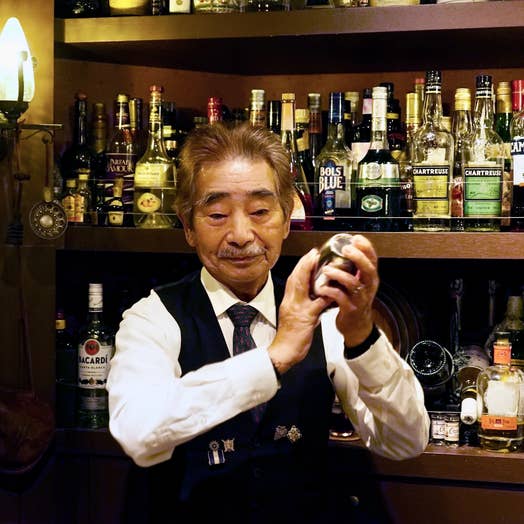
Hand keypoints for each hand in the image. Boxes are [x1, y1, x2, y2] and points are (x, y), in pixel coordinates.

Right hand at [268, 248, 329, 374]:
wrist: (283, 353)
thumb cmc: (290, 337)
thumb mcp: (294, 317)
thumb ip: (303, 305)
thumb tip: (315, 297)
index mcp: (288, 301)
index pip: (293, 279)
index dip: (301, 266)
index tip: (309, 256)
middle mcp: (290, 302)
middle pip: (296, 278)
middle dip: (305, 263)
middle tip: (314, 252)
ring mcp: (297, 309)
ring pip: (302, 285)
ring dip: (310, 272)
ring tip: (319, 262)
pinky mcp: (305, 317)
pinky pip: (316, 303)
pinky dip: (324, 294)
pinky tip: (331, 288)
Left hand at [313, 234, 378, 346]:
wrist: (356, 325)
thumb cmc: (355, 300)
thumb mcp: (359, 282)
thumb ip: (355, 268)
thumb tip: (345, 247)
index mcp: (370, 278)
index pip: (373, 259)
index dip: (366, 247)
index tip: (356, 238)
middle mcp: (368, 287)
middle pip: (368, 269)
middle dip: (358, 257)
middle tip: (346, 250)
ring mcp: (360, 298)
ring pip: (353, 283)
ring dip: (339, 274)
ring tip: (327, 269)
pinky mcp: (350, 309)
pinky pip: (341, 298)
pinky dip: (331, 291)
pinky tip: (322, 287)